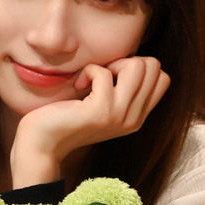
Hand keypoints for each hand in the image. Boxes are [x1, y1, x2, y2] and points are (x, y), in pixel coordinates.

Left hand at [10, 56, 169, 186]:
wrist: (41, 143)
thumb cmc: (66, 118)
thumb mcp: (102, 105)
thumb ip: (121, 91)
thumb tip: (134, 60)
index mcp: (137, 117)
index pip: (163, 78)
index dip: (138, 67)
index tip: (113, 77)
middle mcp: (134, 119)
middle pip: (154, 67)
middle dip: (126, 61)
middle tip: (101, 76)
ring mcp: (119, 116)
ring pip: (138, 66)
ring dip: (111, 64)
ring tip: (92, 79)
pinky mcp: (100, 112)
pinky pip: (104, 73)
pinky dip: (89, 70)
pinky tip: (78, 85)